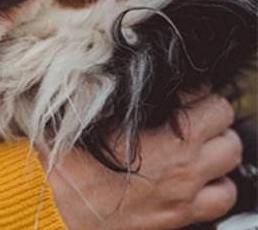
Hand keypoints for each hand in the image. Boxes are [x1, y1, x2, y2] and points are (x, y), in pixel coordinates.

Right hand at [40, 90, 242, 229]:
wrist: (59, 209)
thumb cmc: (69, 163)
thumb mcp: (89, 117)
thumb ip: (120, 97)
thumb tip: (134, 76)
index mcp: (169, 133)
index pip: (206, 95)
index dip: (191, 89)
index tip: (177, 93)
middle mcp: (185, 160)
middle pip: (225, 120)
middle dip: (208, 113)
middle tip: (188, 114)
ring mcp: (187, 189)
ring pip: (231, 155)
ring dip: (217, 145)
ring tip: (196, 144)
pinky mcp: (183, 213)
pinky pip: (224, 196)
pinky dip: (218, 184)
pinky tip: (198, 178)